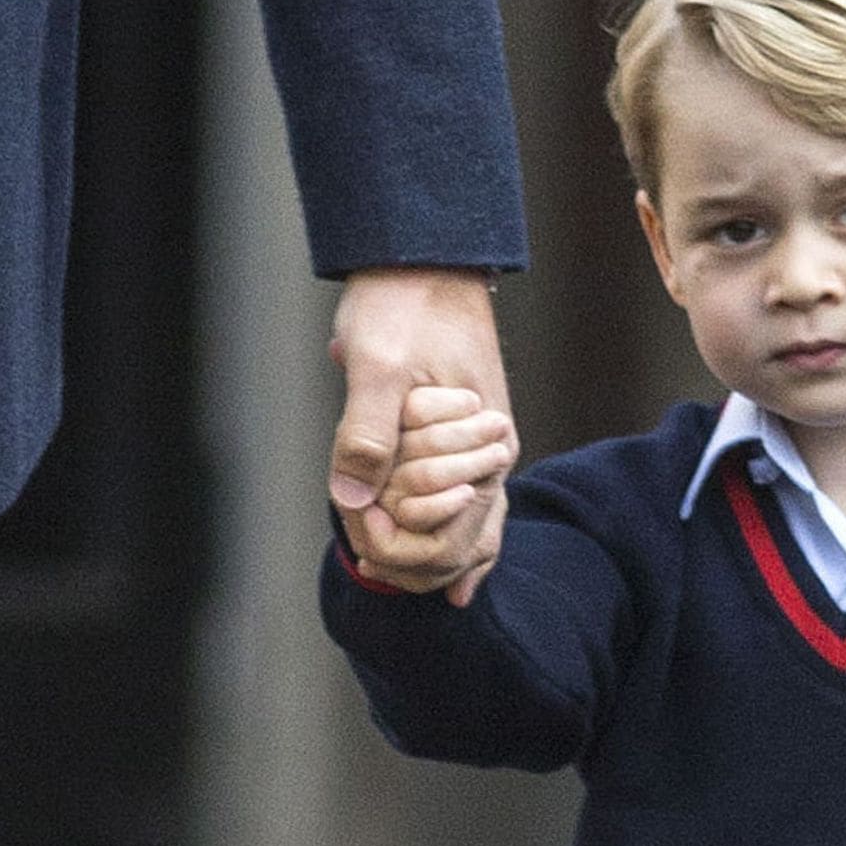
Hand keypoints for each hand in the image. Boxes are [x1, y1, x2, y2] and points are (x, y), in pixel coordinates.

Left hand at [328, 266, 513, 602]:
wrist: (423, 256)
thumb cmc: (402, 303)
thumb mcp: (377, 364)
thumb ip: (366, 430)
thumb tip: (351, 499)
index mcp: (482, 437)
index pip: (453, 527)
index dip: (403, 547)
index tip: (359, 545)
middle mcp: (494, 446)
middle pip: (468, 534)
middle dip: (419, 559)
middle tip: (365, 563)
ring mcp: (482, 441)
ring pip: (475, 522)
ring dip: (436, 551)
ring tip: (420, 590)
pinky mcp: (466, 433)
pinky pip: (473, 501)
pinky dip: (463, 537)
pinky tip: (461, 580)